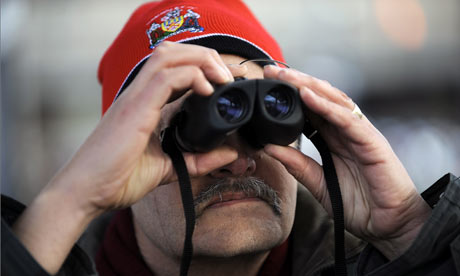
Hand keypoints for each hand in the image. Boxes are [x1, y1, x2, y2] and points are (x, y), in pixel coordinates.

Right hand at [12, 42, 242, 272]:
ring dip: (201, 60)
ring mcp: (135, 98)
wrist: (86, 192)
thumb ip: (198, 160)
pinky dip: (190, 76)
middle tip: (231, 74)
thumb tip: (231, 154)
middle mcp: (139, 94)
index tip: (229, 80)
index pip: (176, 69)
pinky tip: (206, 90)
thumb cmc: (118, 179)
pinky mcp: (135, 109)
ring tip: (223, 78)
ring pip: (169, 56)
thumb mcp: (168, 168)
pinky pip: (165, 78)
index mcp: (145, 103)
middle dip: (206, 56)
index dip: (204, 67)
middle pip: (173, 52)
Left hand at [263, 65, 430, 258]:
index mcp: (334, 139)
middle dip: (296, 82)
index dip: (290, 96)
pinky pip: (347, 120)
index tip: (266, 86)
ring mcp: (360, 134)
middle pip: (320, 98)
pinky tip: (308, 96)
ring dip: (309, 86)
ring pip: (333, 101)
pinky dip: (327, 106)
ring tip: (286, 76)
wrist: (391, 226)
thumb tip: (270, 147)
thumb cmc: (358, 204)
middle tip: (270, 71)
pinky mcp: (372, 142)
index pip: (310, 110)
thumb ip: (298, 166)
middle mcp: (347, 131)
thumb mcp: (319, 184)